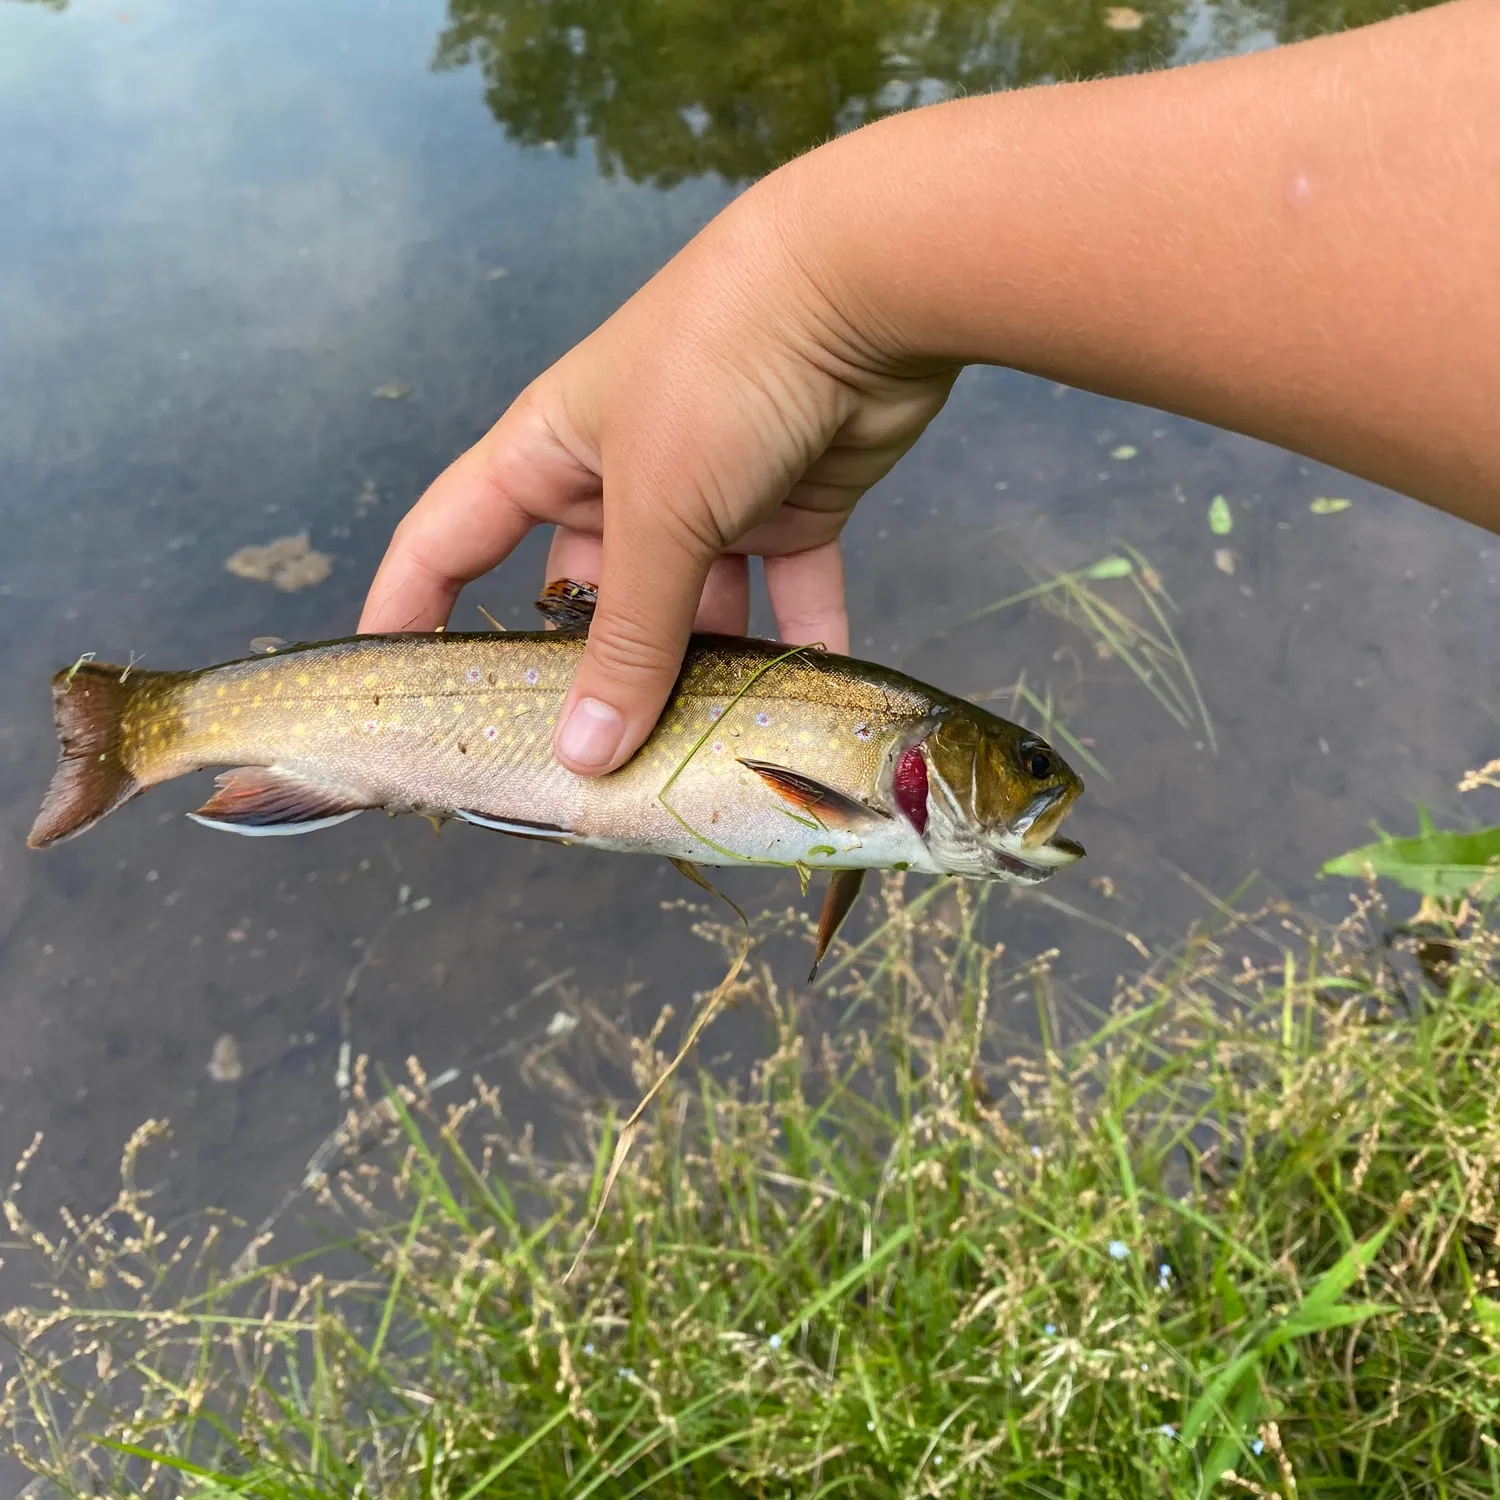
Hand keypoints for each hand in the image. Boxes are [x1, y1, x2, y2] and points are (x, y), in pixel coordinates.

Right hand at [357, 172, 957, 773]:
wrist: (868, 282)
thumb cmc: (723, 369)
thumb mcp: (658, 511)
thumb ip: (628, 639)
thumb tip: (583, 755)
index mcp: (549, 454)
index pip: (449, 542)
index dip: (410, 611)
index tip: (390, 689)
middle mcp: (621, 477)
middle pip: (585, 599)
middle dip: (588, 676)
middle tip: (586, 767)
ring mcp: (711, 493)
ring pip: (694, 608)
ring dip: (703, 673)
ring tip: (703, 755)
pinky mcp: (793, 503)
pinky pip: (789, 592)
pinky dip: (800, 642)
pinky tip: (803, 704)